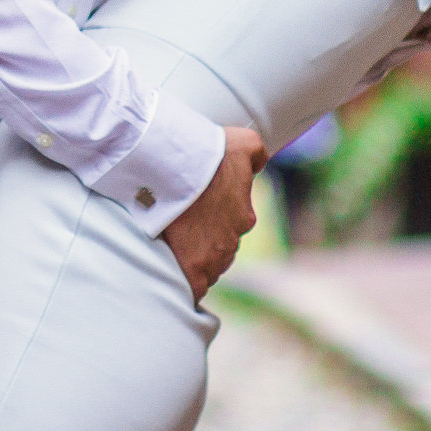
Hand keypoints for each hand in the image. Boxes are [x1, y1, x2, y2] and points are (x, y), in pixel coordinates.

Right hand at [160, 126, 266, 304]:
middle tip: (180, 228)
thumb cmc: (210, 152)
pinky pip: (193, 287)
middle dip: (202, 242)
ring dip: (192, 259)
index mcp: (243, 215)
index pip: (232, 224)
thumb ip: (256, 153)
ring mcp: (212, 258)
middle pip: (217, 248)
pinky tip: (173, 280)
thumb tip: (259, 161)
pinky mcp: (192, 271)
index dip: (213, 220)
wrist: (177, 166)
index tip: (197, 214)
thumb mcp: (243, 142)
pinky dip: (186, 284)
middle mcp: (231, 241)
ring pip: (205, 266)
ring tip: (170, 247)